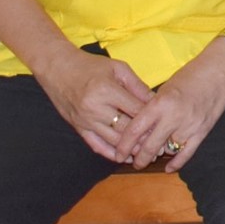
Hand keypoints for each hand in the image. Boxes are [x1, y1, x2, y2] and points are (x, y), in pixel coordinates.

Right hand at [33, 48, 153, 160]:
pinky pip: (96, 146)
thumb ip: (137, 86)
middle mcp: (95, 109)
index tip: (165, 125)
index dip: (152, 119)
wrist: (58, 69)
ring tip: (148, 154)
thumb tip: (156, 101)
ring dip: (131, 149)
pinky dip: (111, 154)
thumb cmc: (91, 65)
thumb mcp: (118, 68)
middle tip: (162, 146)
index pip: (136, 110)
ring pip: (113, 141)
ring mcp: (85, 121)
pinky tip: (124, 157)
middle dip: (145, 138)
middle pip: (126, 129)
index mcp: (107, 91)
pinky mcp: (78, 128)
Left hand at [117, 47, 224, 170]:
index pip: (136, 129)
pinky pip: (187, 153)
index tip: (118, 153)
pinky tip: (169, 168)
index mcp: (161, 103)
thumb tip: (141, 128)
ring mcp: (189, 125)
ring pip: (168, 150)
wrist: (220, 70)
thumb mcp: (165, 88)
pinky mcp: (203, 131)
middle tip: (132, 162)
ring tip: (149, 159)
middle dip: (138, 158)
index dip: (124, 144)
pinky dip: (177, 162)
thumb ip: (153, 108)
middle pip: (150, 145)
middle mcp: (173, 116)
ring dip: (157, 156)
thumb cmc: (191, 75)